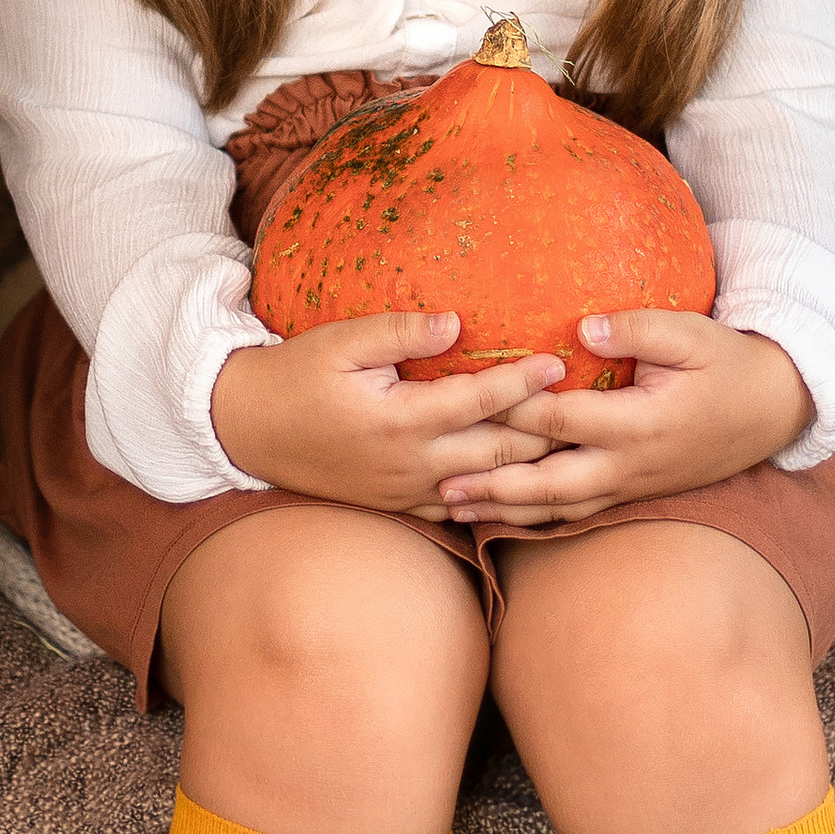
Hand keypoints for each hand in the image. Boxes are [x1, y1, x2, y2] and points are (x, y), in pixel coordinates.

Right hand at [212, 309, 566, 514]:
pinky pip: (462, 510)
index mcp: (398, 421)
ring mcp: (405, 492)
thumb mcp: (340, 341)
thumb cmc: (295, 375)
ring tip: (571, 446)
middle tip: (587, 409)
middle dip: (545, 432)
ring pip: (486, 488)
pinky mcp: (400, 505)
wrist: (247, 430)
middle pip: (497, 454)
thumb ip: (399, 332)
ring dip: (529, 471)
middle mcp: (409, 465)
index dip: (522, 382)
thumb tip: (456, 323)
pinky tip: (527, 487)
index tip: (558, 361)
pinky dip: (498, 499)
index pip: (477, 401)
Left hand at [437, 309, 814, 526]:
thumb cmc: (726, 364)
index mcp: (639, 423)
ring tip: (450, 510)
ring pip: (557, 508)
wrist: (771, 410)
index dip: (512, 411)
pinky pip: (574, 513)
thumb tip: (583, 325)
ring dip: (503, 510)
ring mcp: (629, 485)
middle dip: (493, 484)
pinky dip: (532, 518)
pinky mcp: (629, 492)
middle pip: (548, 482)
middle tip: (440, 483)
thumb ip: (637, 328)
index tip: (464, 402)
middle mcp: (628, 465)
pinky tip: (495, 516)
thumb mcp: (692, 334)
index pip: (561, 419)